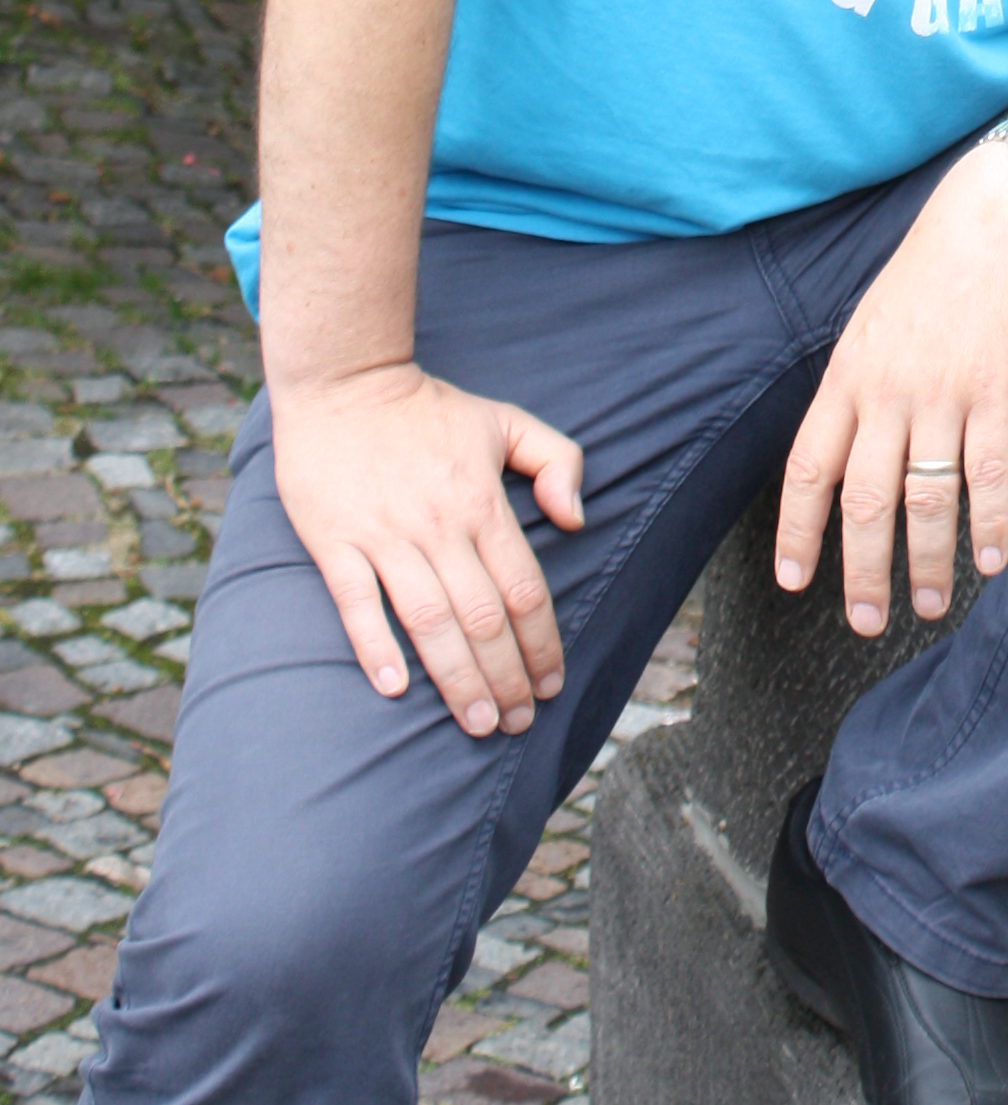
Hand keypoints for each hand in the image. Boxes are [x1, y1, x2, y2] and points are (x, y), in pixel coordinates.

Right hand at [272, 363, 582, 738]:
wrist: (345, 381)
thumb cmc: (429, 410)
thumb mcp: (505, 420)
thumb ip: (557, 461)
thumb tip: (576, 520)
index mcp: (482, 502)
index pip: (523, 589)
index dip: (542, 643)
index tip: (551, 683)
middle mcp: (438, 525)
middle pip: (482, 618)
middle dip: (505, 678)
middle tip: (517, 722)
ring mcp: (384, 536)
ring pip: (429, 621)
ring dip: (455, 679)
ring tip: (476, 722)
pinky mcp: (334, 542)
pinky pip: (356, 604)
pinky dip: (376, 648)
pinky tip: (396, 688)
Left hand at [774, 140, 1007, 636]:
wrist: (997, 218)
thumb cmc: (934, 271)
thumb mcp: (872, 324)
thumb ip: (857, 389)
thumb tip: (843, 452)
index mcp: (847, 376)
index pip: (809, 470)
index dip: (798, 532)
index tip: (795, 580)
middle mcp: (887, 392)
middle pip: (864, 503)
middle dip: (862, 572)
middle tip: (867, 621)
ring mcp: (943, 395)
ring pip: (925, 501)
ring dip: (926, 564)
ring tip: (932, 604)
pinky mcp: (997, 393)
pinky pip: (986, 475)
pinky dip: (987, 525)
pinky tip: (990, 560)